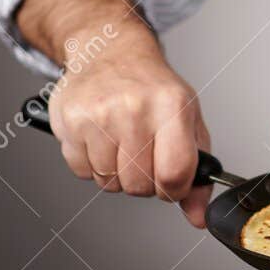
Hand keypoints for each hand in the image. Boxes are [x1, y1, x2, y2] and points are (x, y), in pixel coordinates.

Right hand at [48, 32, 213, 227]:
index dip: (173, 190)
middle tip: (144, 156)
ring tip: (121, 142)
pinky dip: (91, 164)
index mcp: (172, 106)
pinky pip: (82, 171)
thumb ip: (197, 170)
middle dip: (144, 181)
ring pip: (109, 182)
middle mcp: (135, 107)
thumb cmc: (153, 88)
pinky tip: (99, 138)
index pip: (174, 174)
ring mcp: (99, 113)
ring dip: (116, 173)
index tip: (171, 183)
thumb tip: (198, 217)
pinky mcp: (71, 119)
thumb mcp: (187, 120)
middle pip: (140, 184)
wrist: (111, 51)